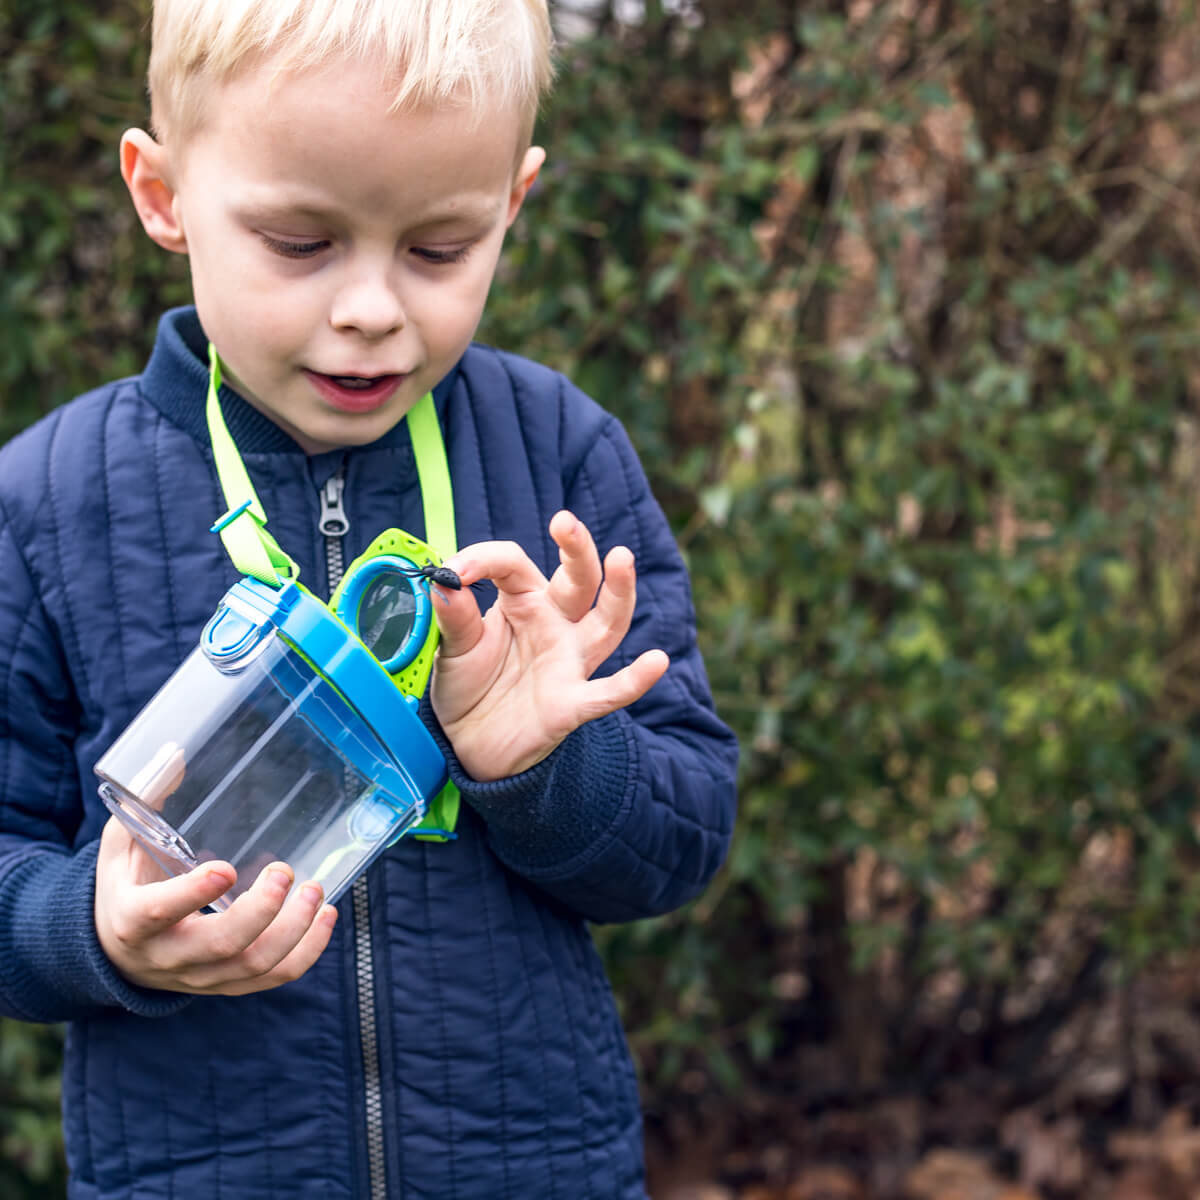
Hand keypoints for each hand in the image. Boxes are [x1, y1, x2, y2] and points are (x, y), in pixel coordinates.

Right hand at [94, 816, 337, 994]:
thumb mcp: (122, 844)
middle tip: (284, 871)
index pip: (157, 914)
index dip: (191, 895)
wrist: (116, 952)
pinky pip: (274, 978)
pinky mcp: (229, 984)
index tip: (226, 868)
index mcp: (133, 919)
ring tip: (316, 890)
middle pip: (221, 945)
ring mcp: (202, 976)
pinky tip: (327, 916)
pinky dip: (308, 951)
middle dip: (261, 911)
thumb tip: (177, 753)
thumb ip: (146, 801)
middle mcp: (168, 955)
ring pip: (254, 965)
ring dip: (294, 929)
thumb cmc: (126, 885)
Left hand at [430, 510, 669, 780]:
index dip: (484, 560)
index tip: (453, 571)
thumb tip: (444, 579)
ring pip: (606, 623)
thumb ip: (453, 615)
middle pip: (578, 581)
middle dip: (577, 551)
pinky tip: (656, 662)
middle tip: (565, 523)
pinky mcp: (572, 703)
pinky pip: (608, 692)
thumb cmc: (468, 686)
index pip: (514, 564)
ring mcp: (569, 662)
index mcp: (524, 601)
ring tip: (623, 559)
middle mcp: (555, 624)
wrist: (468, 745)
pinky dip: (633, 680)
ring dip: (618, 592)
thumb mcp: (454, 648)